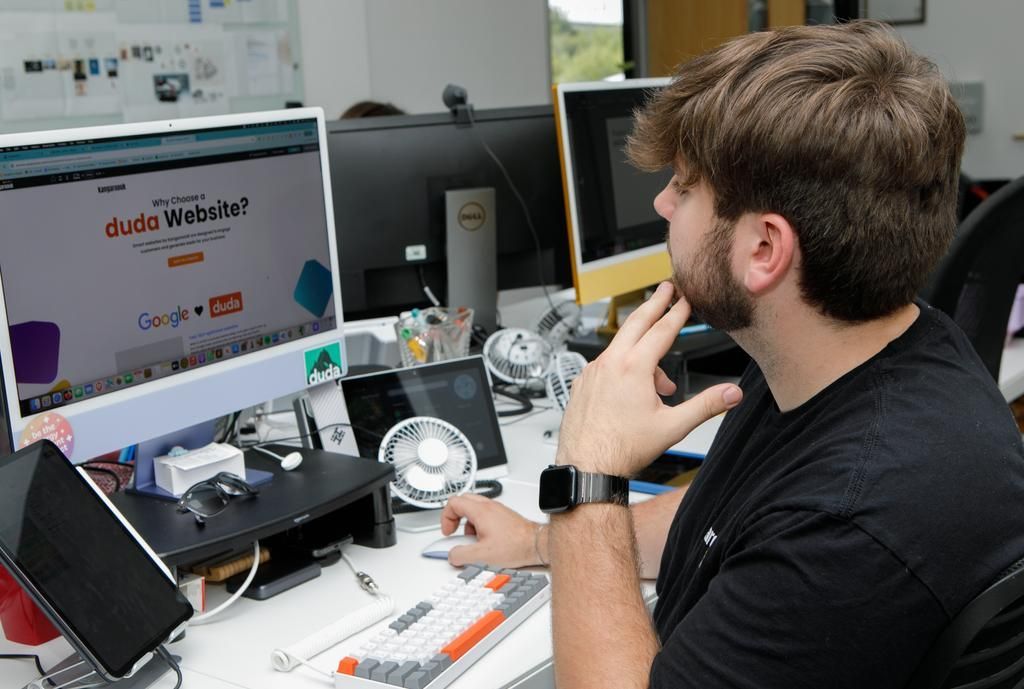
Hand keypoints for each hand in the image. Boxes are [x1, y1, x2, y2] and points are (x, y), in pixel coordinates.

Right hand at [439, 494, 541, 567]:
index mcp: (481, 511)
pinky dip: (479, 525)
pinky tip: (485, 541)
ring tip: (473, 540)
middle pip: (463, 501)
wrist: (537, 545)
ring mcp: (497, 510)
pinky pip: (485, 515)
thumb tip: (452, 554)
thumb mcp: (482, 555)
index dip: (446, 518)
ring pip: (474, 508)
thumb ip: (461, 554)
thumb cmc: (516, 546)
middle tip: (455, 531)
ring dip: (468, 523)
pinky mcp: (504, 516)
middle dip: (455, 517)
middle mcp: (489, 506)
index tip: (448, 532)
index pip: (454, 503)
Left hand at [556, 282, 742, 475]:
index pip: (662, 330)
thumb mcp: (673, 426)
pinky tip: (631, 389)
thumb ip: (705, 405)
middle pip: (636, 323)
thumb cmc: (623, 449)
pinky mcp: (582, 383)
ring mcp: (592, 371)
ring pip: (620, 347)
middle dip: (654, 304)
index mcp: (633, 367)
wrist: (588, 466)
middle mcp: (610, 363)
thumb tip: (733, 393)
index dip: (677, 312)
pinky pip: (605, 364)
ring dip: (641, 349)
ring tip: (660, 381)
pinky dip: (621, 366)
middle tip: (665, 289)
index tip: (686, 298)